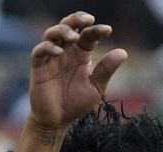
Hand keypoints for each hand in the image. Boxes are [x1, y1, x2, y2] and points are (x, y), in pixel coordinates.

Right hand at [29, 12, 126, 133]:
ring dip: (63, 30)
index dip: (97, 29)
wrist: (57, 121)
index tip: (108, 30)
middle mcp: (66, 51)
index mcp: (81, 54)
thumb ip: (106, 70)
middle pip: (68, 25)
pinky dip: (48, 47)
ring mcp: (51, 57)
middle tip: (88, 19)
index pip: (88, 34)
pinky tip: (58, 52)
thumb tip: (123, 53)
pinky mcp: (38, 67)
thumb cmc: (75, 103)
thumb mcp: (96, 87)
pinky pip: (39, 51)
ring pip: (52, 33)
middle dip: (77, 18)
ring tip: (73, 36)